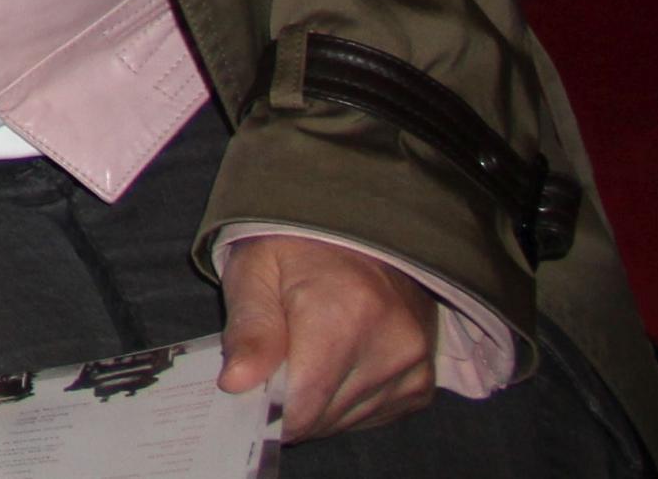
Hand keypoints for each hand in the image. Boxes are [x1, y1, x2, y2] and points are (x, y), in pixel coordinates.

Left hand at [219, 235, 437, 438]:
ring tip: (304, 353)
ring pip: (343, 422)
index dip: (265, 407)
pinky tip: (333, 363)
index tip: (247, 389)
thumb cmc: (298, 247)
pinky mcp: (421, 385)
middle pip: (321, 418)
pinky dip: (341, 402)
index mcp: (346, 313)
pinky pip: (368, 417)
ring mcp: (414, 369)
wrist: (363, 234)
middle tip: (272, 359)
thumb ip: (249, 329)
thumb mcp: (255, 270)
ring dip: (315, 403)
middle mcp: (391, 347)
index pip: (302, 404)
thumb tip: (236, 384)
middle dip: (287, 401)